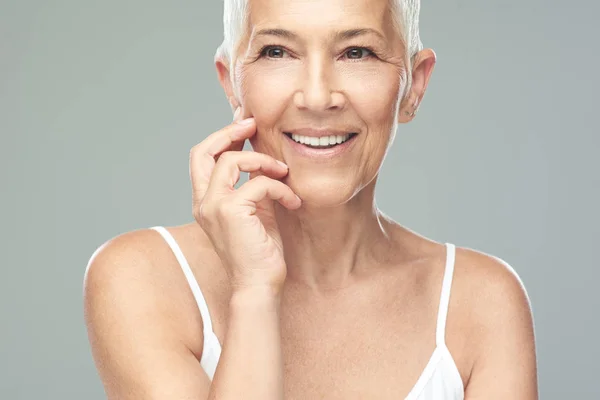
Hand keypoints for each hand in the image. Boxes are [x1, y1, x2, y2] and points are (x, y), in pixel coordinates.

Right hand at [189, 112, 300, 295]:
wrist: (259, 285)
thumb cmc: (261, 251)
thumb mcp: (256, 210)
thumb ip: (252, 184)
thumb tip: (262, 157)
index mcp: (206, 201)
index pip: (202, 157)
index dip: (222, 136)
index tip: (246, 123)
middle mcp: (203, 202)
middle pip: (202, 151)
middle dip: (229, 131)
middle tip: (253, 122)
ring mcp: (213, 207)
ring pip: (230, 161)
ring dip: (263, 161)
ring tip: (284, 173)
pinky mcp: (231, 212)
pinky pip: (258, 184)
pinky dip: (280, 188)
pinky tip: (294, 201)